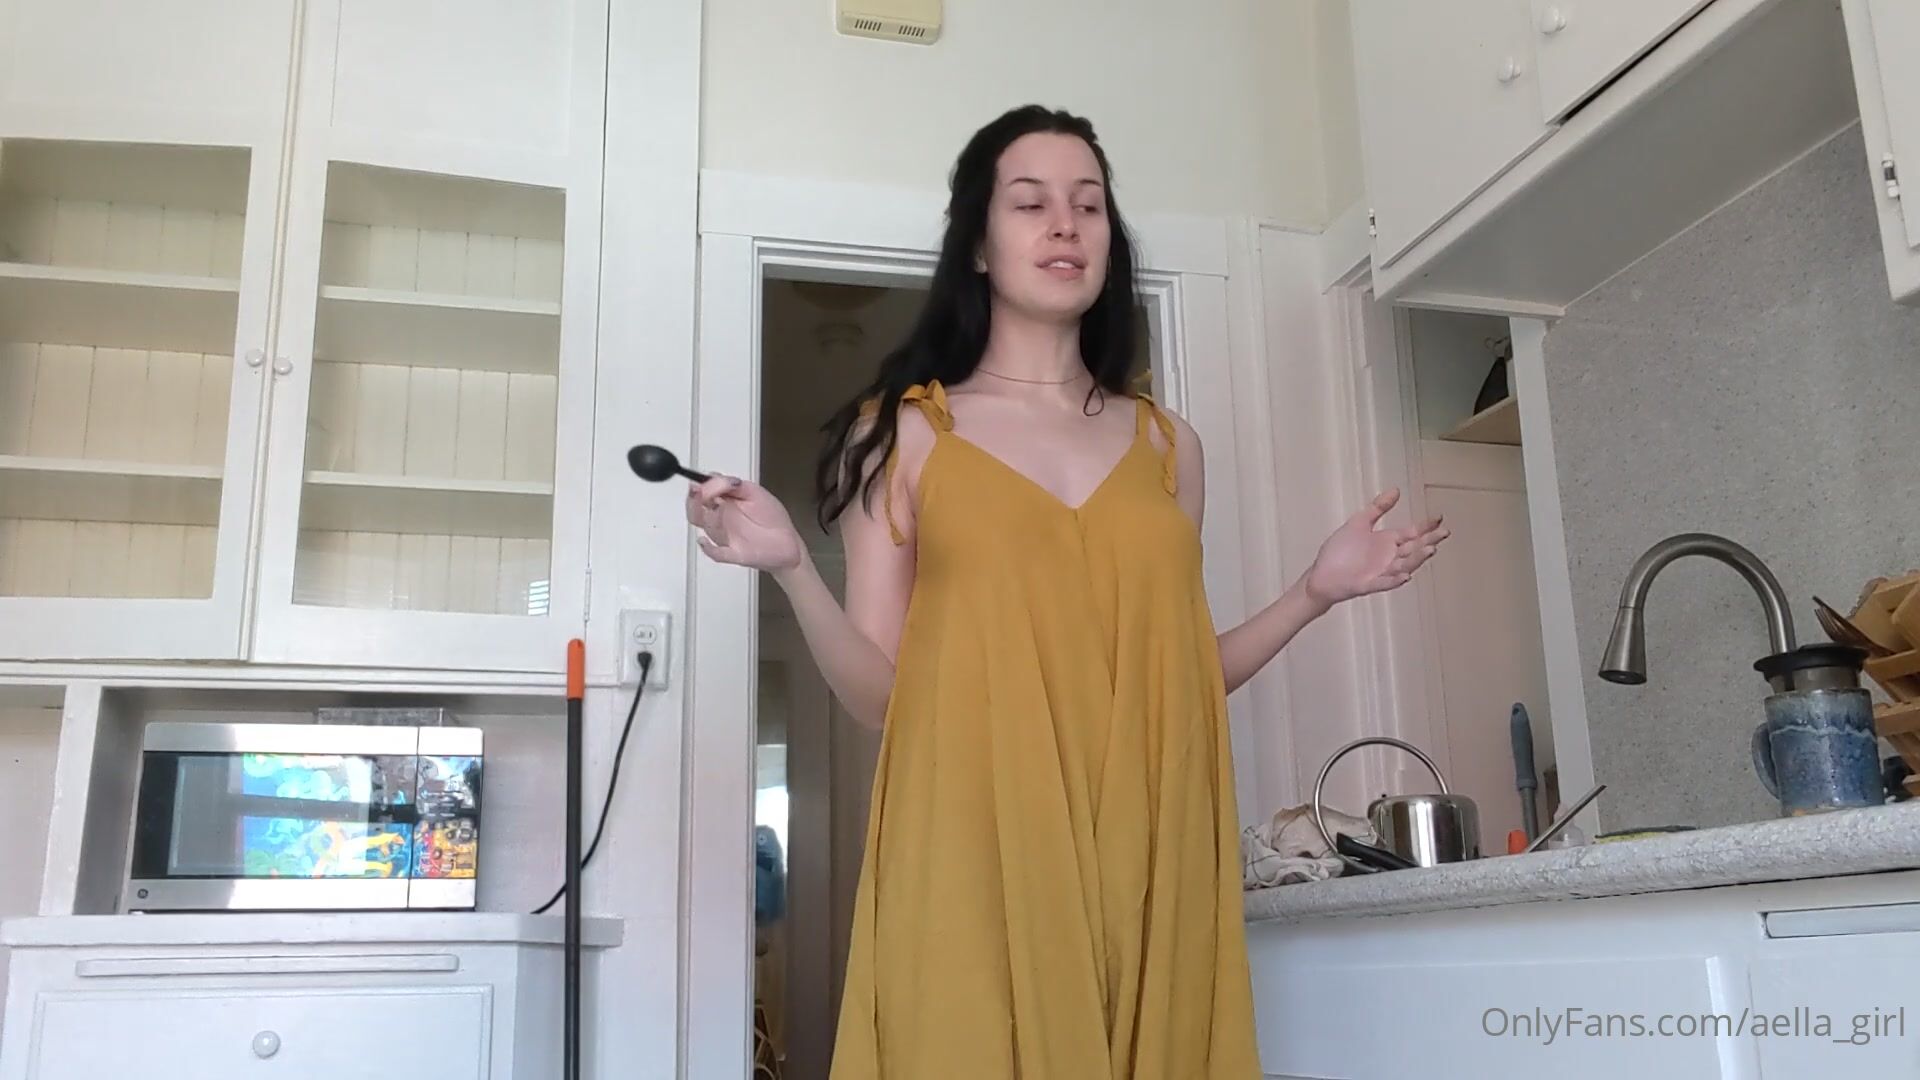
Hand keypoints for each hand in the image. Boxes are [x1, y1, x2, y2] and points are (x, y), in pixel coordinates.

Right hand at [687, 474, 805, 572]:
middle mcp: (721, 519)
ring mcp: (725, 536)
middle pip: (695, 511)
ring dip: (709, 517)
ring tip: (719, 508)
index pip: (702, 492)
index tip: (701, 483)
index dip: (699, 487)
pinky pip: (715, 553)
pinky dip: (707, 548)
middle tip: (700, 494)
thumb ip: (734, 485)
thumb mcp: (755, 492)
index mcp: (725, 502)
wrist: (788, 542)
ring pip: (706, 527)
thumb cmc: (772, 518)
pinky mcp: (732, 553)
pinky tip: (704, 541)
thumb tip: (715, 478)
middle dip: (694, 501)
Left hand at [1301, 488, 1448, 608]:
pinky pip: (1384, 583)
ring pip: (1404, 566)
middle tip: (1443, 534)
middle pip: (1413, 549)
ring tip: (1430, 550)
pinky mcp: (1367, 584)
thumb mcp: (1359, 523)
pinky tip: (1405, 576)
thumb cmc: (1339, 551)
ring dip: (1417, 559)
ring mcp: (1380, 572)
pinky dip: (1394, 580)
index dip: (1425, 526)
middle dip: (1428, 541)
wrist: (1320, 574)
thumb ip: (1377, 508)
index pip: (1411, 533)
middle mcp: (1388, 557)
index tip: (1439, 518)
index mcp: (1386, 542)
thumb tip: (1396, 490)